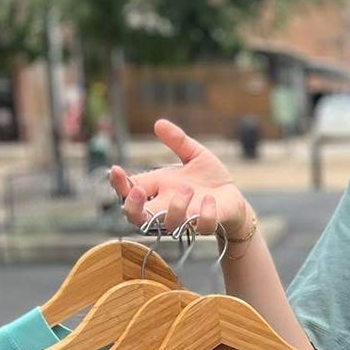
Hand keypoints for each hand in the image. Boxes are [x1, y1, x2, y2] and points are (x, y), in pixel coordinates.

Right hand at [108, 119, 250, 239]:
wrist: (233, 197)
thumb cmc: (209, 178)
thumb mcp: (193, 154)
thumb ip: (177, 141)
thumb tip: (159, 123)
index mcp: (159, 190)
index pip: (130, 192)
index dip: (120, 185)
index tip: (116, 170)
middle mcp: (168, 208)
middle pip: (138, 219)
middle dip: (133, 207)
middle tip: (137, 190)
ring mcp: (187, 219)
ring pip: (169, 225)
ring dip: (176, 207)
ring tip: (187, 188)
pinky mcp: (208, 224)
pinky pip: (202, 226)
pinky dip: (204, 214)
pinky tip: (209, 199)